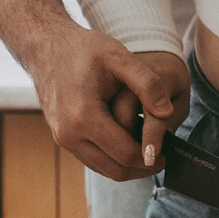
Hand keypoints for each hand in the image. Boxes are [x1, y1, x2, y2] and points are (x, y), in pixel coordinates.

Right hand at [22, 24, 187, 181]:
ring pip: (102, 168)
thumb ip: (148, 84)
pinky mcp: (62, 137)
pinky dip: (112, 157)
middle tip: (164, 156)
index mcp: (84, 117)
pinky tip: (130, 142)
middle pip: (114, 169)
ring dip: (127, 165)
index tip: (170, 152)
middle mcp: (69, 134)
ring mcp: (62, 138)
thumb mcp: (121, 59)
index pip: (125, 154)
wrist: (48, 48)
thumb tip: (168, 113)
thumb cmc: (86, 50)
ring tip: (151, 149)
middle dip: (142, 167)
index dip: (152, 157)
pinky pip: (91, 158)